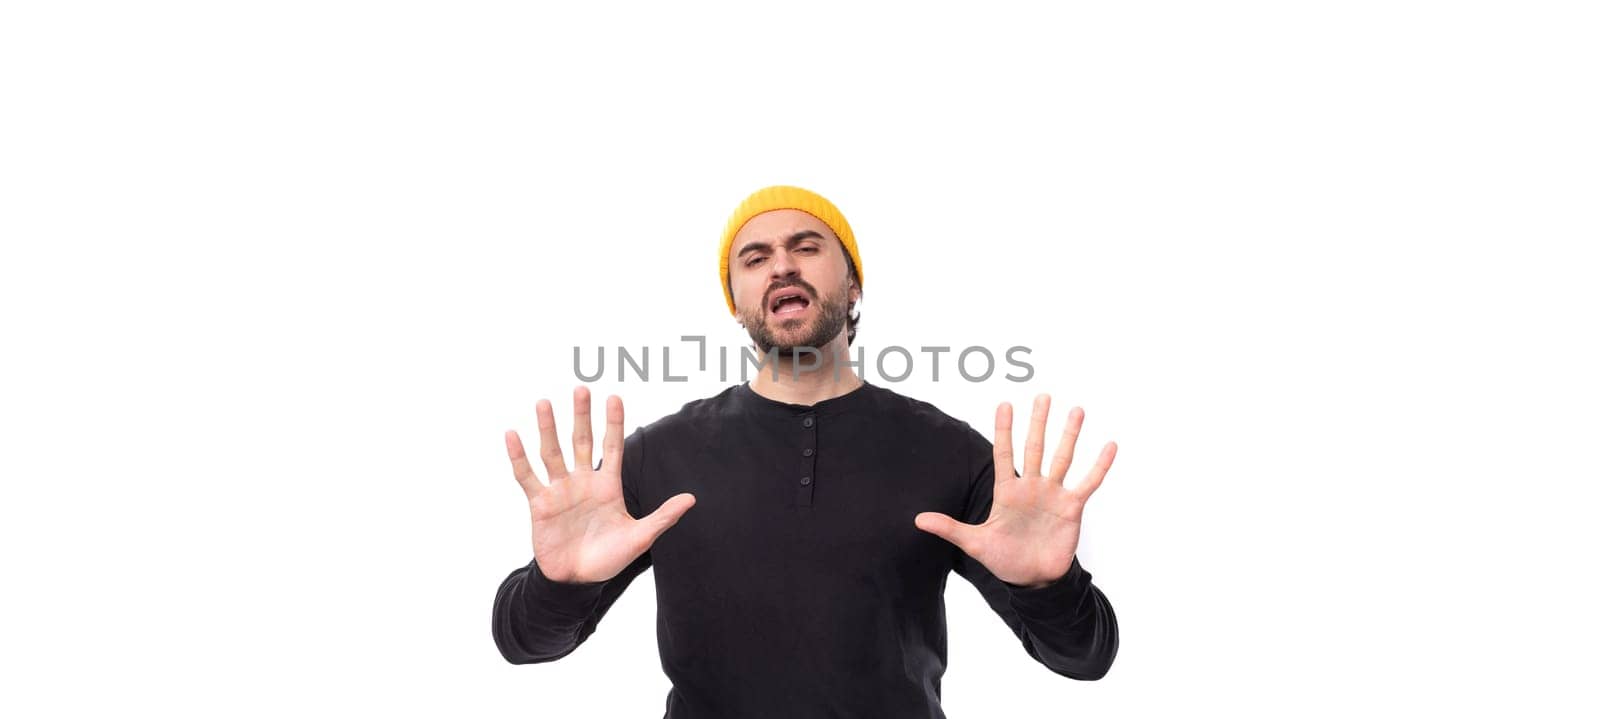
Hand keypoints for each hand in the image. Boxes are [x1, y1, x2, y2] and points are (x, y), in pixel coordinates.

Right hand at [505, 386, 695, 583]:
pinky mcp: (539, 503)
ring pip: (553, 452)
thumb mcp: (639, 537)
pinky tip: (512, 434)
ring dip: (549, 428)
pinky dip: (519, 456)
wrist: (577, 581)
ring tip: (545, 402)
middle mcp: (583, 482)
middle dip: (582, 416)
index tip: (615, 397)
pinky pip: (527, 476)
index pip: (612, 447)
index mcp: (608, 486)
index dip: (613, 423)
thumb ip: (663, 516)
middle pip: (582, 441)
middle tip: (582, 388)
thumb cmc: (608, 559)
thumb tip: (691, 499)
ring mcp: (560, 490)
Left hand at [914, 395, 1116, 587]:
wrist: (1033, 580)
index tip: (1004, 404)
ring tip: (1075, 410)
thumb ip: (950, 528)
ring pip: (1062, 458)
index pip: (1004, 453)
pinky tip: (1109, 445)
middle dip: (1038, 422)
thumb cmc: (1004, 559)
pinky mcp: (1072, 507)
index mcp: (1007, 491)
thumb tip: (917, 520)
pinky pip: (1088, 482)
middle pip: (1035, 447)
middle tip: (1042, 396)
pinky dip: (1099, 465)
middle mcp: (1031, 487)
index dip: (1004, 430)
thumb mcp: (975, 542)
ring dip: (1068, 435)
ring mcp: (1053, 494)